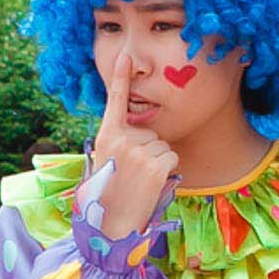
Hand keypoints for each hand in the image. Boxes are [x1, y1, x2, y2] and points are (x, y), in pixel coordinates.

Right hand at [90, 51, 178, 240]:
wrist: (112, 222)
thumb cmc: (110, 192)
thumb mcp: (108, 160)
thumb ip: (121, 140)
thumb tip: (144, 132)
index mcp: (107, 135)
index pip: (115, 100)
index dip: (120, 77)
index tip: (124, 56)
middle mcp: (122, 138)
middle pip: (151, 132)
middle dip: (148, 151)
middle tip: (132, 174)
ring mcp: (138, 151)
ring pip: (163, 145)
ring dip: (157, 163)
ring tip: (139, 180)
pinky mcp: (155, 164)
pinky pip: (171, 157)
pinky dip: (167, 171)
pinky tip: (151, 184)